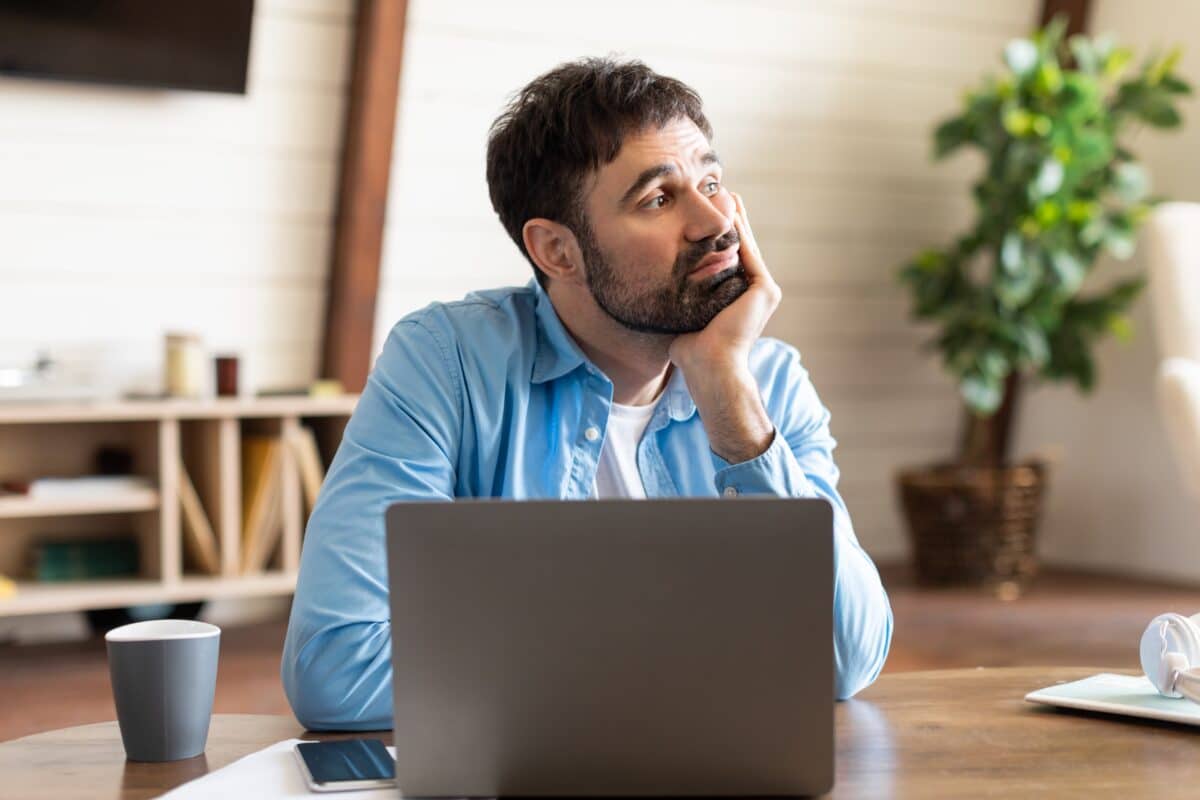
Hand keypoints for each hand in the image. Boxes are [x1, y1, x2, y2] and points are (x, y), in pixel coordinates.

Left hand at [668, 192, 782, 372]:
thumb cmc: (692, 353)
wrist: (709, 367)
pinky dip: (739, 230)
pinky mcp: (764, 289)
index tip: (703, 219)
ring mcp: (762, 292)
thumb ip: (682, 304)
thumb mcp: (685, 318)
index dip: (716, 240)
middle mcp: (754, 294)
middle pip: (740, 250)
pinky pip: (748, 252)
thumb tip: (657, 297)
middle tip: (719, 196)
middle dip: (729, 223)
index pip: (727, 263)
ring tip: (726, 195)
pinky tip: (730, 209)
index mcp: (737, 300)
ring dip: (736, 220)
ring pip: (745, 247)